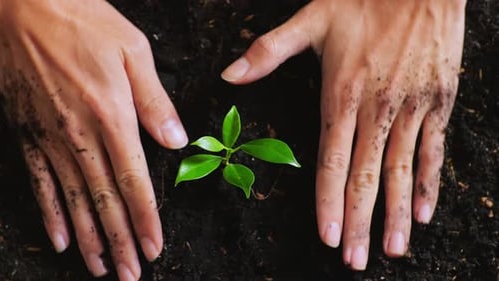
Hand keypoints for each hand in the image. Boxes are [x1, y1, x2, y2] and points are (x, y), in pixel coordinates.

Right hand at [0, 0, 187, 279]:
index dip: (145, 219)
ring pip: (74, 201)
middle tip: (130, 274)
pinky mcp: (28, 134)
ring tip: (101, 269)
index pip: (135, 182)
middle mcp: (81, 137)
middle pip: (105, 201)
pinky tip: (60, 240)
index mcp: (112, 117)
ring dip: (90, 239)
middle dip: (120, 242)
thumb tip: (177, 141)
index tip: (153, 247)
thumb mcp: (133, 51)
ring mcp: (51, 139)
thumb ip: (155, 101)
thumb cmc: (82, 21)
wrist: (21, 5)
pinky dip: (51, 214)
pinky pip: (40, 184)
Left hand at [221, 0, 465, 269]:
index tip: (329, 236)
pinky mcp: (438, 100)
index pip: (331, 160)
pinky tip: (425, 212)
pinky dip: (429, 182)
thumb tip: (228, 75)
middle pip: (365, 175)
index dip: (328, 201)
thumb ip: (269, 51)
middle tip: (357, 260)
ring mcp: (411, 107)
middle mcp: (377, 108)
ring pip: (401, 170)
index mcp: (342, 94)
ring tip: (393, 249)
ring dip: (396, 213)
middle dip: (360, 222)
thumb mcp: (312, 19)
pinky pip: (433, 149)